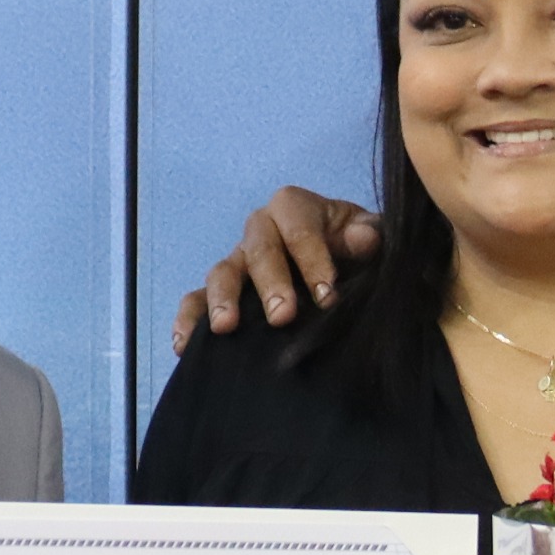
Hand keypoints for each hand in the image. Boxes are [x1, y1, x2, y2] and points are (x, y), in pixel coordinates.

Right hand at [179, 185, 379, 347]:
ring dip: (223, 299)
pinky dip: (189, 319)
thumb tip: (363, 239)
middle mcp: (261, 229)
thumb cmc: (355, 247)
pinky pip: (197, 299)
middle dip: (270, 284)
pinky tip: (185, 345)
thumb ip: (368, 235)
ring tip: (226, 327)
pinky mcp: (223, 290)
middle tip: (282, 316)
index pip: (298, 227)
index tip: (328, 296)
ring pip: (221, 272)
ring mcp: (239, 261)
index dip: (312, 258)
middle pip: (259, 251)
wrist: (347, 263)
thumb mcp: (368, 235)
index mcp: (294, 208)